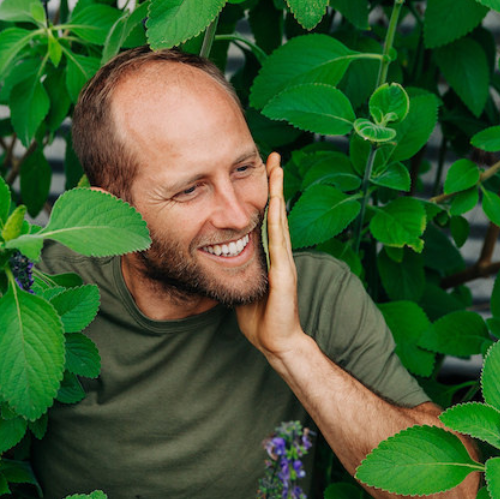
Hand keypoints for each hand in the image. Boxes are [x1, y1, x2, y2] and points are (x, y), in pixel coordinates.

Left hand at [237, 153, 309, 360]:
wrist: (276, 342)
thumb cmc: (260, 318)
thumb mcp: (241, 286)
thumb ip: (234, 269)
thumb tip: (216, 257)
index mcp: (269, 256)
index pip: (266, 218)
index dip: (265, 194)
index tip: (262, 170)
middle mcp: (279, 254)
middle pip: (277, 212)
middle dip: (276, 184)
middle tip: (275, 156)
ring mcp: (283, 262)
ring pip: (280, 221)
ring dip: (278, 195)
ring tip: (278, 170)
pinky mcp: (283, 275)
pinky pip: (278, 244)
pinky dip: (277, 222)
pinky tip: (275, 205)